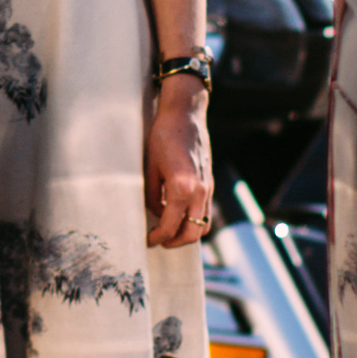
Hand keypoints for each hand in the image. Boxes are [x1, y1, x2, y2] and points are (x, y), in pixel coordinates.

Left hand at [145, 75, 213, 247]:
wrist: (185, 115)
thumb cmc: (163, 137)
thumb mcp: (149, 168)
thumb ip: (151, 196)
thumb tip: (154, 214)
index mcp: (181, 188)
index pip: (170, 225)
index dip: (157, 237)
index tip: (147, 239)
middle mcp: (199, 192)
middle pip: (193, 233)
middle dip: (175, 242)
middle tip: (159, 240)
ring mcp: (208, 188)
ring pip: (204, 225)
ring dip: (188, 233)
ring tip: (170, 231)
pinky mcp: (210, 183)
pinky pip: (205, 211)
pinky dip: (194, 220)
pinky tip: (178, 214)